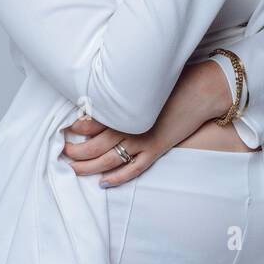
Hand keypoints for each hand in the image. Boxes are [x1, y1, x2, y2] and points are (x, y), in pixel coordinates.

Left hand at [60, 62, 235, 186]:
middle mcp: (129, 125)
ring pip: (106, 161)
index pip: (88, 122)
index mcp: (123, 106)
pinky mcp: (156, 149)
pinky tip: (103, 182)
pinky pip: (133, 170)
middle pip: (91, 146)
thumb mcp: (142, 82)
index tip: (61, 129)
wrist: (202, 90)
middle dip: (73, 152)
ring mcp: (143, 140)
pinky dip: (116, 179)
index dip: (72, 128)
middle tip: (62, 152)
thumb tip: (96, 97)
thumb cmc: (172, 81)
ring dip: (86, 167)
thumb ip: (120, 90)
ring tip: (73, 167)